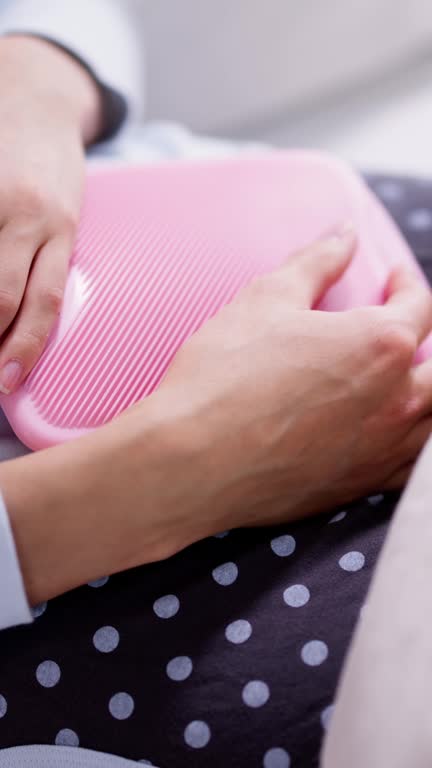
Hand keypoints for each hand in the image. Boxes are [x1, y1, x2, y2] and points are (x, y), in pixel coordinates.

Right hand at [0, 36, 101, 393]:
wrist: (34, 99)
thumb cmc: (50, 170)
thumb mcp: (66, 215)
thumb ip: (50, 262)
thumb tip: (26, 322)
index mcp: (61, 228)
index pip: (44, 301)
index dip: (25, 346)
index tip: (10, 381)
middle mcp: (28, 215)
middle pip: (2, 295)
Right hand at [155, 226, 431, 528]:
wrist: (190, 461)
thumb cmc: (224, 375)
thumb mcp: (266, 299)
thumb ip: (316, 261)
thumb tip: (344, 233)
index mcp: (381, 344)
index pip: (420, 306)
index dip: (407, 283)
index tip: (392, 277)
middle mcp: (395, 401)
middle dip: (428, 340)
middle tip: (401, 327)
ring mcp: (381, 450)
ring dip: (425, 391)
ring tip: (400, 377)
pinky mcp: (358, 486)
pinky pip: (410, 466)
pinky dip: (411, 443)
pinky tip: (387, 430)